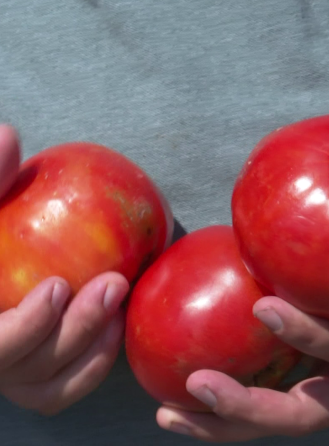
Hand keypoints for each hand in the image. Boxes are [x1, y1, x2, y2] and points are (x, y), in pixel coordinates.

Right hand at [0, 125, 129, 414]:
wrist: (5, 272)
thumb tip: (9, 133)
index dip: (25, 327)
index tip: (59, 285)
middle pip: (16, 366)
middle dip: (70, 330)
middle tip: (114, 284)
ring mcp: (5, 373)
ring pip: (42, 387)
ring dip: (88, 350)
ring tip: (123, 308)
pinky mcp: (33, 382)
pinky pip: (63, 389)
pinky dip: (92, 366)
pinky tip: (118, 327)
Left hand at [156, 217, 328, 440]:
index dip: (309, 333)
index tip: (262, 303)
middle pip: (302, 414)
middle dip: (246, 410)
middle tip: (190, 392)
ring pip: (284, 416)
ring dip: (226, 420)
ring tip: (167, 412)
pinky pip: (284, 391)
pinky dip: (241, 393)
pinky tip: (196, 381)